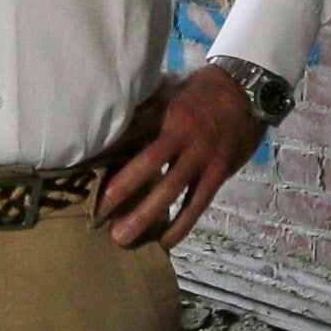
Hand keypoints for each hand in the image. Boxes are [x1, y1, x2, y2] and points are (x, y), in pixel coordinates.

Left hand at [95, 66, 265, 249]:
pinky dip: (180, 225)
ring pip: (170, 190)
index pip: (130, 132)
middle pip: (146, 164)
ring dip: (145, 216)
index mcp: (164, 111)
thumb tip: (111, 116)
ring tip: (121, 237)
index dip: (107, 151)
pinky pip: (196, 204)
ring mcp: (201, 156)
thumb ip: (144, 105)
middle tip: (96, 214)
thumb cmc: (200, 91)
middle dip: (120, 190)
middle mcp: (181, 134)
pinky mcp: (217, 173)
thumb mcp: (170, 88)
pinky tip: (164, 242)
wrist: (247, 91)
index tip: (83, 171)